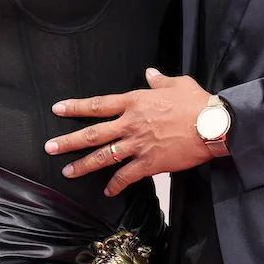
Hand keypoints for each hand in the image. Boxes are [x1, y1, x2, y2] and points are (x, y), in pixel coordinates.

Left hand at [44, 70, 218, 195]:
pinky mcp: (149, 163)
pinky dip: (116, 185)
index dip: (76, 107)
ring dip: (83, 166)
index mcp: (134, 102)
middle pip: (93, 134)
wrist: (213, 125)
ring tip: (67, 172)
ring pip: (103, 157)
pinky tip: (108, 191)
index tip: (57, 109)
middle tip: (50, 148)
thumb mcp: (178, 84)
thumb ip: (159, 80)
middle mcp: (130, 124)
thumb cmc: (197, 103)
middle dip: (68, 141)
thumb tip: (150, 73)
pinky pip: (126, 176)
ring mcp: (138, 145)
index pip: (98, 105)